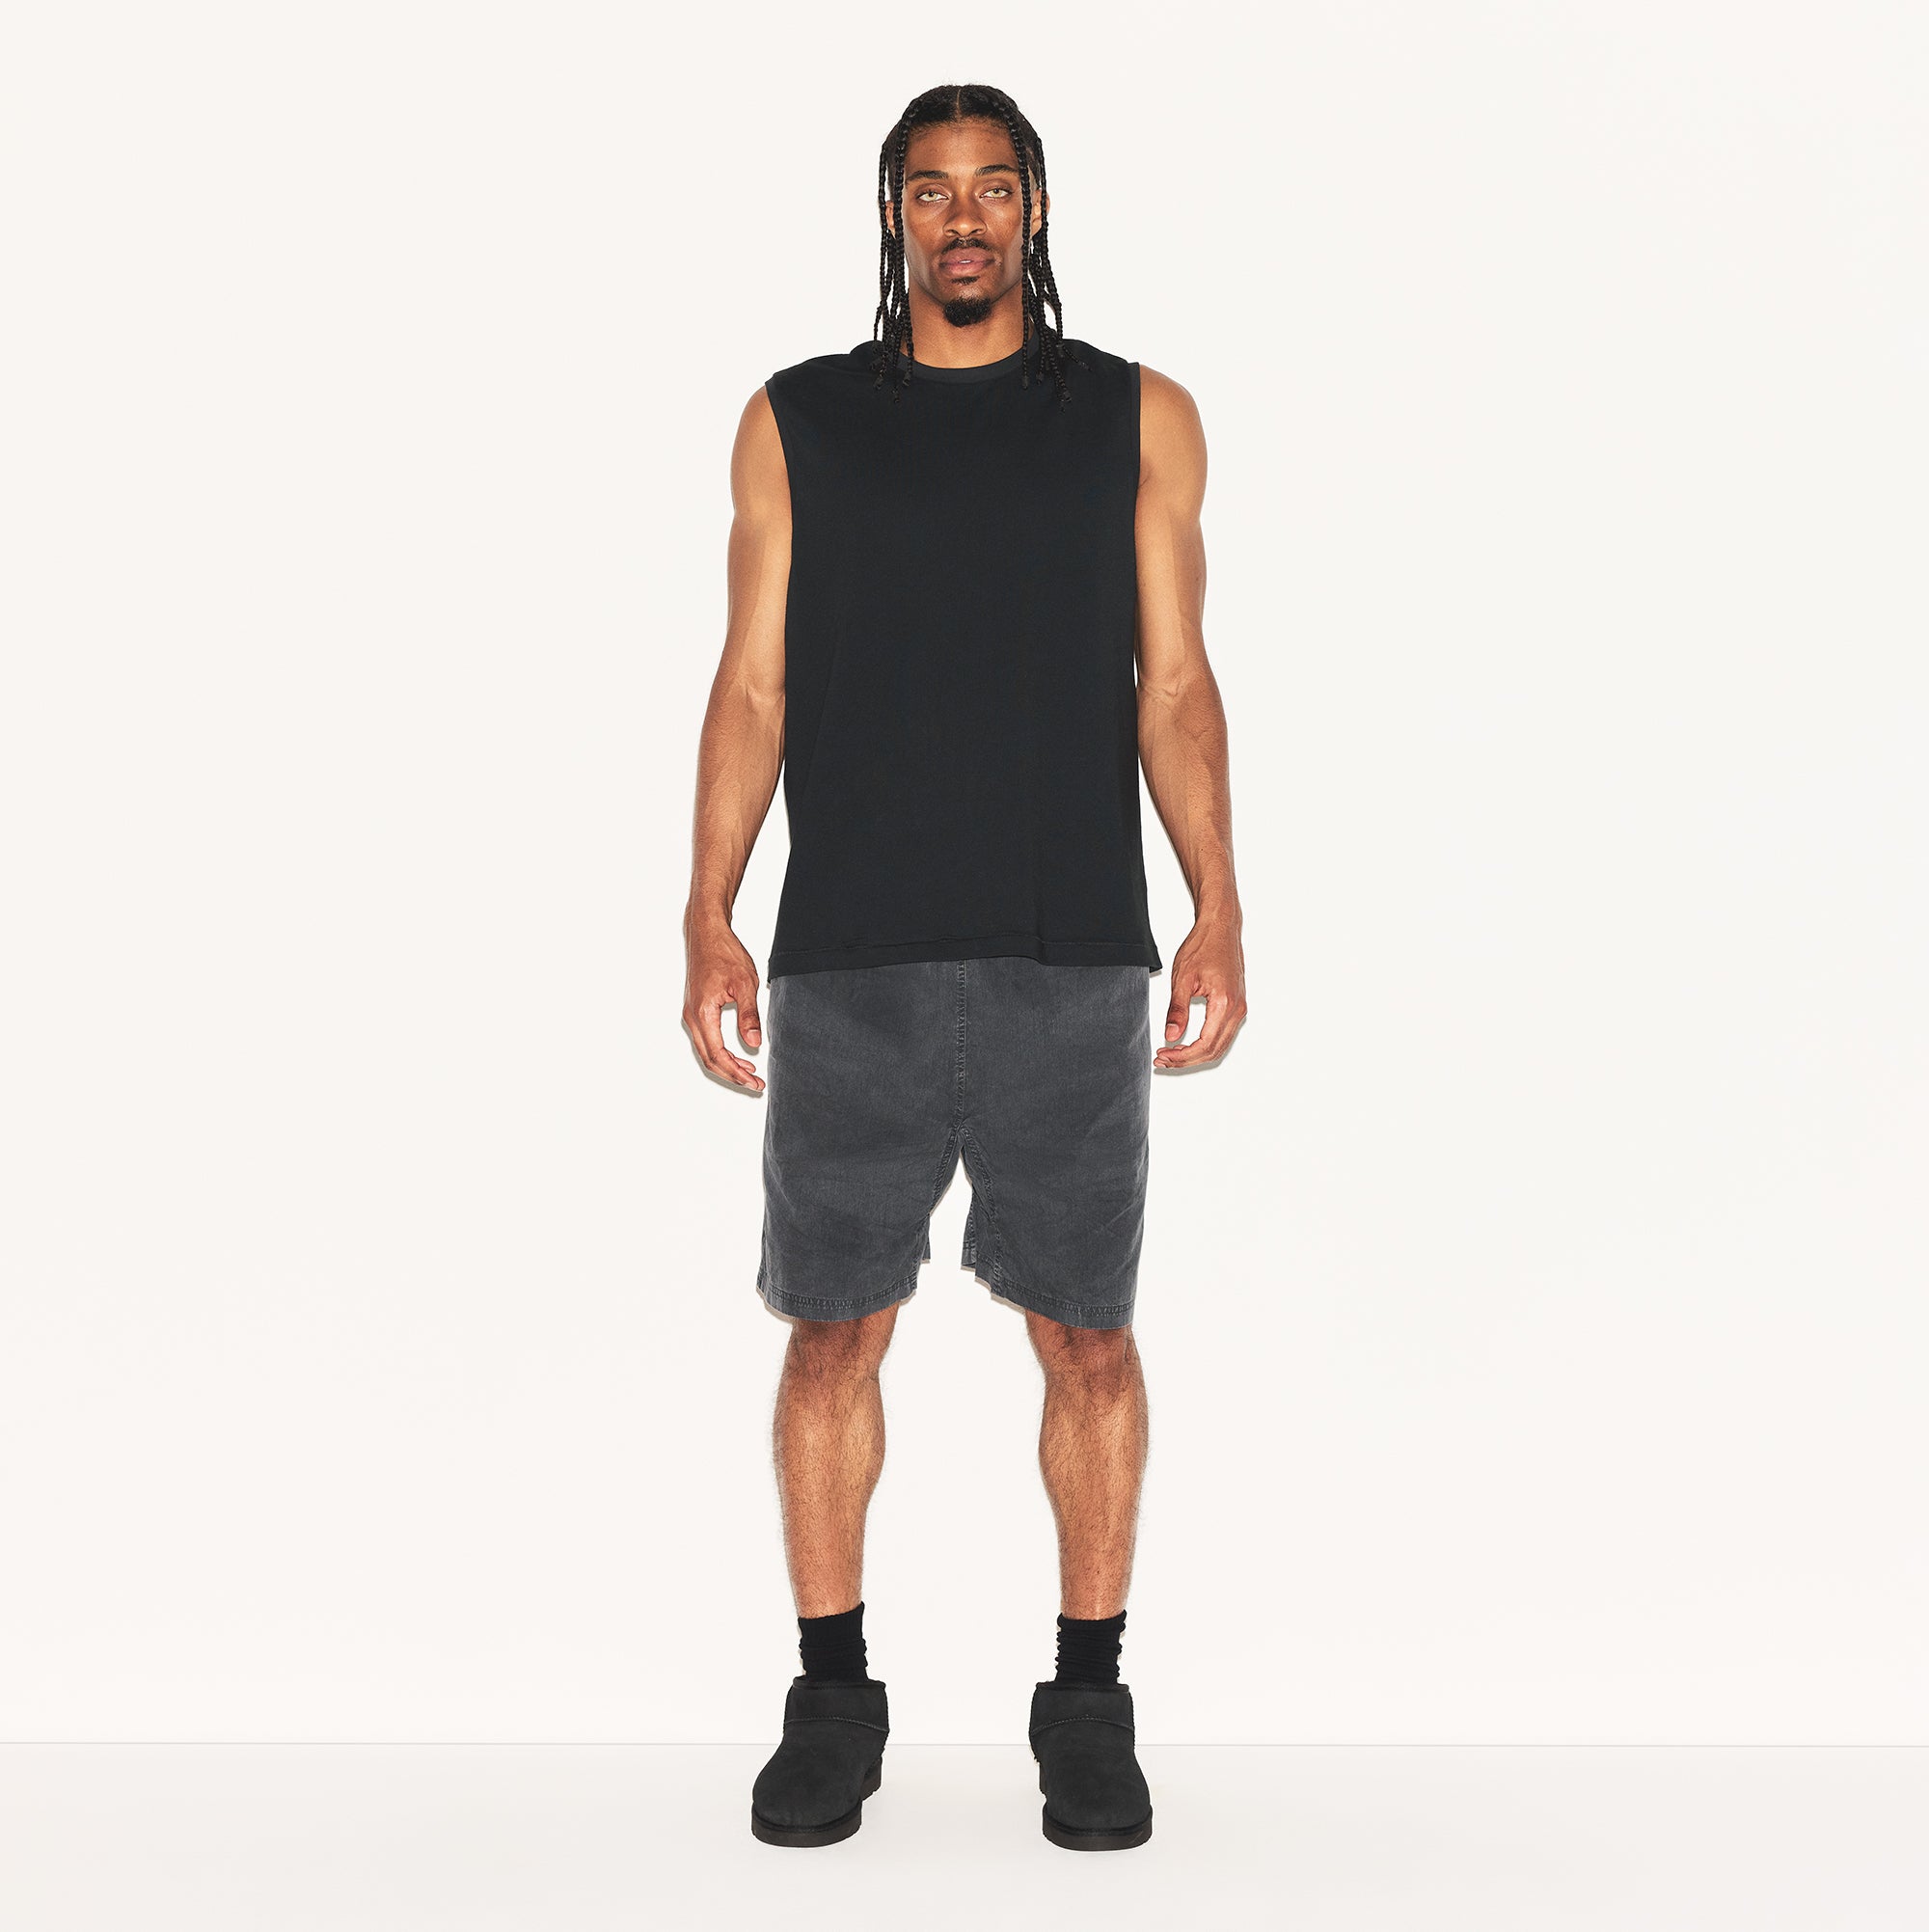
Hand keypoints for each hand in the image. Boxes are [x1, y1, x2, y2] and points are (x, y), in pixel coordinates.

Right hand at [683, 916, 765, 1091]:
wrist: (707, 934)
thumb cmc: (723, 953)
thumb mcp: (745, 984)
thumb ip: (749, 1015)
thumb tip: (754, 1043)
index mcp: (703, 1013)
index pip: (718, 1055)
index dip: (737, 1073)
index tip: (754, 1082)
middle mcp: (692, 1017)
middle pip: (709, 1059)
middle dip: (733, 1075)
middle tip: (755, 1084)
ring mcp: (692, 1014)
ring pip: (707, 1051)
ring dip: (727, 1065)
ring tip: (750, 1073)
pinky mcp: (696, 1009)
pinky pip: (706, 1039)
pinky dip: (722, 1052)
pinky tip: (739, 1054)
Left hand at [1155, 915, 1246, 1069]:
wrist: (1220, 928)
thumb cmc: (1204, 946)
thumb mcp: (1183, 978)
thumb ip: (1177, 1010)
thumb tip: (1171, 1036)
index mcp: (1224, 1003)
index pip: (1204, 1045)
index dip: (1182, 1056)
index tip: (1163, 1055)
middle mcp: (1237, 1009)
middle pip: (1213, 1051)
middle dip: (1186, 1060)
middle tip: (1163, 1059)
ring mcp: (1239, 1008)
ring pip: (1219, 1045)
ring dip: (1195, 1054)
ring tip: (1171, 1053)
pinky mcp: (1237, 1005)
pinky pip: (1223, 1034)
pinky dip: (1205, 1044)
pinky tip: (1186, 1043)